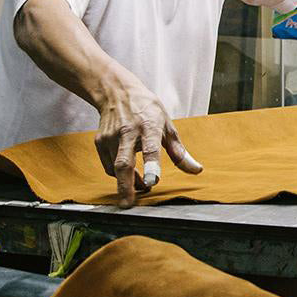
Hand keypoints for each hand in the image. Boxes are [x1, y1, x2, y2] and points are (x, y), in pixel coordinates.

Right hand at [94, 76, 202, 207]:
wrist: (118, 92)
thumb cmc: (147, 109)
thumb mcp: (167, 125)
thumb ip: (180, 151)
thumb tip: (197, 170)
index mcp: (149, 125)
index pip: (151, 147)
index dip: (151, 165)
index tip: (152, 181)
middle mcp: (128, 131)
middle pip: (124, 162)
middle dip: (126, 186)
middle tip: (129, 204)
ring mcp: (111, 137)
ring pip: (116, 168)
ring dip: (128, 183)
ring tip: (141, 186)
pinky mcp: (100, 142)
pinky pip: (109, 166)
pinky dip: (119, 175)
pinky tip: (130, 174)